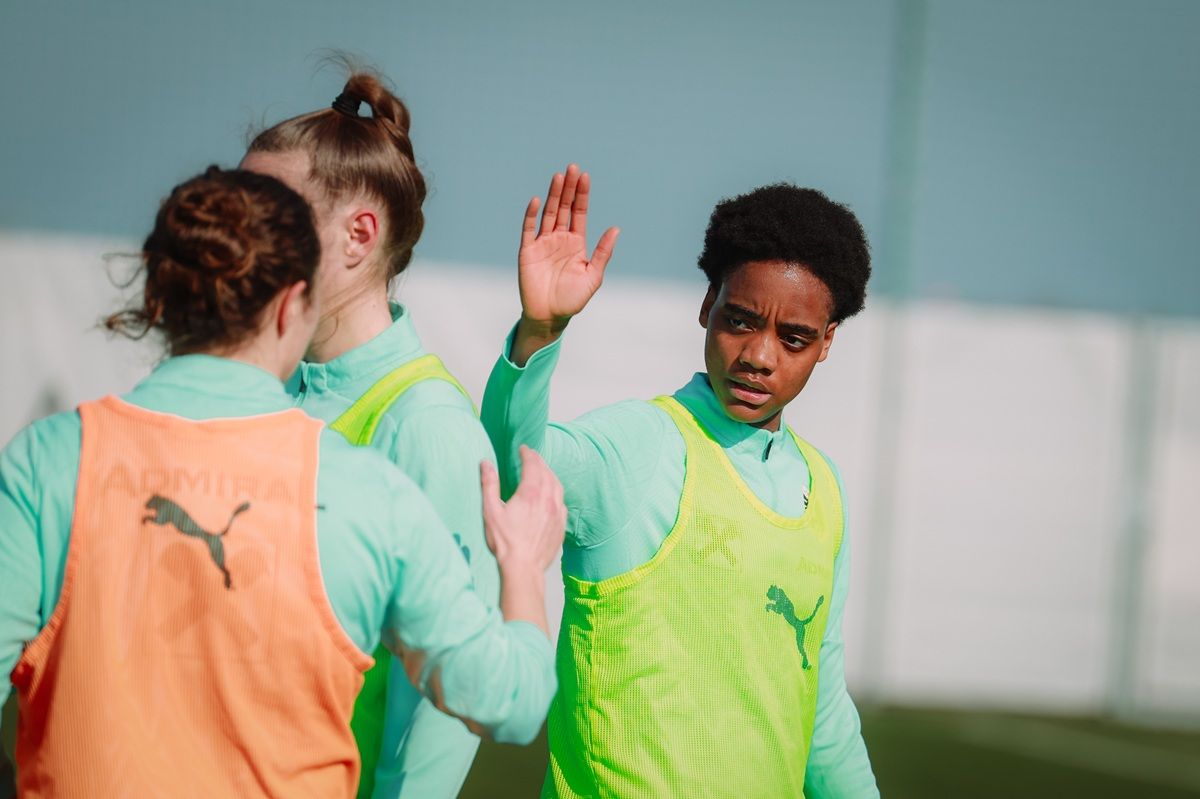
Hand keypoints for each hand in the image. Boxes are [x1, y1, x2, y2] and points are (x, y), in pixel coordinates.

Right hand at [480, 447, 565, 574]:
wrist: (523, 568)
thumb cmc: (505, 542)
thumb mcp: (490, 511)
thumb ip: (489, 484)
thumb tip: (486, 464)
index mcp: (530, 493)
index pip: (533, 465)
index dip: (528, 454)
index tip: (523, 449)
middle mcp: (547, 500)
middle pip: (547, 472)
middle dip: (539, 461)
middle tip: (531, 455)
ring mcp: (557, 513)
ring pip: (557, 485)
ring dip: (549, 474)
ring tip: (542, 470)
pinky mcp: (561, 525)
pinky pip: (561, 501)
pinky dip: (556, 491)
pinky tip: (551, 494)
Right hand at [513, 164, 619, 362]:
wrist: (550, 316)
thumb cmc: (572, 299)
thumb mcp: (593, 275)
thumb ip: (603, 252)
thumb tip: (616, 229)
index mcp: (576, 243)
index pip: (579, 213)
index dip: (582, 195)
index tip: (585, 177)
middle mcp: (559, 239)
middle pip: (564, 208)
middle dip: (568, 188)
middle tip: (572, 168)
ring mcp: (543, 243)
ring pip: (549, 214)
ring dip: (553, 195)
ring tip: (559, 177)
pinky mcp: (528, 251)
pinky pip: (529, 229)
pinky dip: (532, 215)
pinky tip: (537, 200)